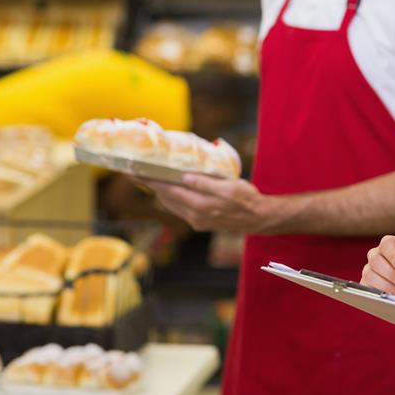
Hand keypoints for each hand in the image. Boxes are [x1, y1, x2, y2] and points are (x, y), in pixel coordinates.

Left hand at [143, 174, 278, 232]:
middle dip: (152, 186)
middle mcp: (195, 215)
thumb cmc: (246, 198)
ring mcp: (196, 220)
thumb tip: (185, 178)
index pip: (169, 190)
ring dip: (160, 192)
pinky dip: (172, 199)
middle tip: (138, 173)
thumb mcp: (229, 187)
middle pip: (166, 198)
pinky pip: (180, 209)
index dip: (151, 181)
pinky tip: (171, 191)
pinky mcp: (200, 222)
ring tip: (150, 180)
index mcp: (200, 205)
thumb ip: (206, 184)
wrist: (258, 218)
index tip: (136, 172)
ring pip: (171, 205)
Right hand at [361, 235, 394, 295]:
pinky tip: (393, 298)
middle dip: (392, 274)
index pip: (387, 244)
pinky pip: (367, 288)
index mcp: (392, 245)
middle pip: (376, 260)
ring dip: (387, 286)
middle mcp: (378, 256)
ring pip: (370, 275)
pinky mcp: (367, 285)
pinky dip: (380, 294)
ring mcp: (371, 270)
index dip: (393, 255)